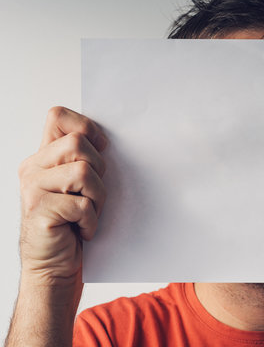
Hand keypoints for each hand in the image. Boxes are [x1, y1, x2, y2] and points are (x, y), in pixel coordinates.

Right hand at [18, 106, 106, 285]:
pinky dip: (90, 221)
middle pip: (77, 142)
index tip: (102, 149)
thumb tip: (108, 140)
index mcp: (44, 157)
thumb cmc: (73, 225)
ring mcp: (33, 189)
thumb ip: (84, 159)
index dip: (87, 127)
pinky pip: (81, 204)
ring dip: (97, 197)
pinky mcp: (39, 211)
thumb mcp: (81, 186)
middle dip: (99, 170)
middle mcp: (33, 168)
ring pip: (83, 171)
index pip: (58, 117)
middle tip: (93, 195)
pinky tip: (82, 230)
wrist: (55, 267)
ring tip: (88, 213)